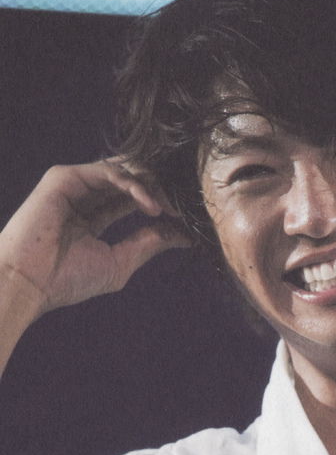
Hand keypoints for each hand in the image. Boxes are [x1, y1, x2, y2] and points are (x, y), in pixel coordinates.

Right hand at [0, 159, 190, 316]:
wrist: (29, 283)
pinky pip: (108, 171)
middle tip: (184, 209)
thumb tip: (182, 235)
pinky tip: (150, 206)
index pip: (134, 199)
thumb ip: (148, 244)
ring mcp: (74, 184)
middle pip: (131, 180)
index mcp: (93, 217)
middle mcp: (84, 196)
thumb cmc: (66, 280)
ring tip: (169, 209)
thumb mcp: (119, 263)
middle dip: (160, 191)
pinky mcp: (64, 177)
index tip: (186, 220)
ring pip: (123, 171)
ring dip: (152, 187)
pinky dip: (133, 185)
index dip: (161, 205)